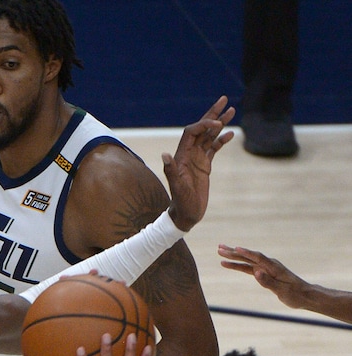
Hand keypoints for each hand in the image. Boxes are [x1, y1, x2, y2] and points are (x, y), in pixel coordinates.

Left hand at [162, 95, 234, 230]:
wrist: (185, 215)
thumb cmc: (180, 203)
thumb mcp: (177, 188)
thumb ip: (171, 171)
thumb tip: (164, 154)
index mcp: (181, 156)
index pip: (192, 132)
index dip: (204, 124)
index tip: (218, 125)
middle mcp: (189, 154)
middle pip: (201, 128)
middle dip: (212, 113)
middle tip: (224, 99)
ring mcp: (197, 159)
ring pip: (209, 136)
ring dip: (220, 123)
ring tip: (232, 111)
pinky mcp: (204, 166)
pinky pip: (214, 149)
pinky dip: (221, 140)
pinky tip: (230, 134)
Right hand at [218, 245, 308, 309]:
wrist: (304, 294)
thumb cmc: (294, 294)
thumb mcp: (282, 290)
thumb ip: (268, 281)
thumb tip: (256, 272)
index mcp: (273, 267)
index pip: (257, 258)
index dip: (246, 253)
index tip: (235, 248)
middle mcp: (268, 265)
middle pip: (248, 256)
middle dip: (233, 252)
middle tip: (219, 248)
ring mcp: (266, 268)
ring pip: (246, 260)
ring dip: (233, 256)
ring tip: (220, 251)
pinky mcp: (264, 273)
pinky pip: (248, 267)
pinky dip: (239, 265)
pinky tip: (230, 263)